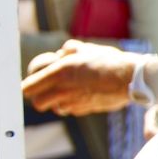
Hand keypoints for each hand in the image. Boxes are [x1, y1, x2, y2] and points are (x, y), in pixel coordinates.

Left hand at [19, 39, 137, 115]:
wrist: (131, 78)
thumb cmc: (109, 60)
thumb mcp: (86, 48)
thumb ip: (69, 50)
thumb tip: (60, 54)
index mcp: (59, 73)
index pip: (29, 87)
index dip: (26, 87)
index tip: (27, 85)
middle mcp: (63, 90)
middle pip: (37, 103)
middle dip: (38, 97)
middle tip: (45, 89)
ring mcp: (74, 103)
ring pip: (54, 108)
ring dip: (56, 102)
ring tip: (66, 91)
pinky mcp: (85, 110)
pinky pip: (71, 110)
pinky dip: (71, 104)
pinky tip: (82, 94)